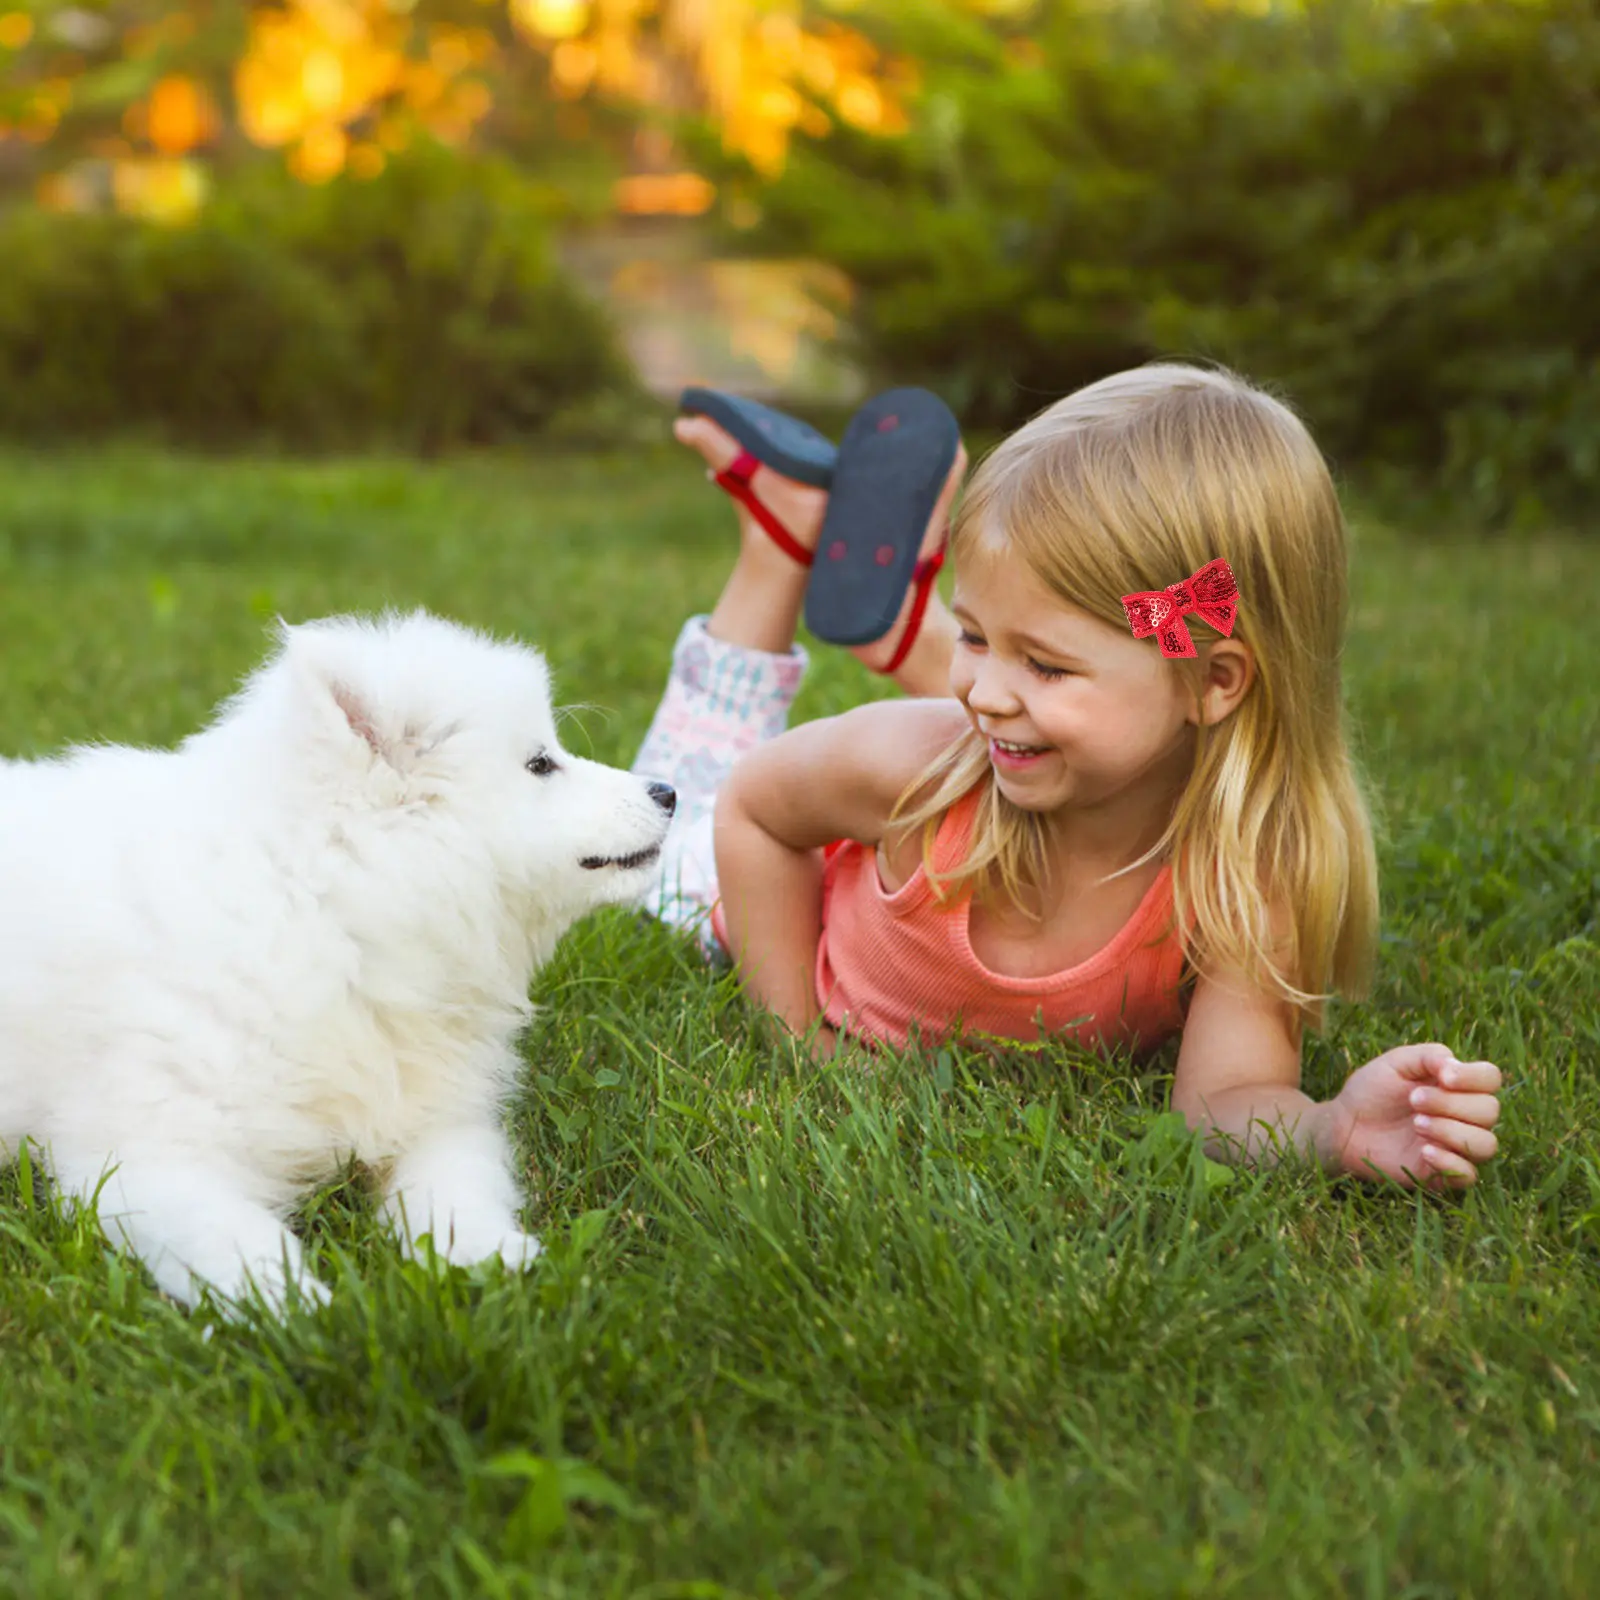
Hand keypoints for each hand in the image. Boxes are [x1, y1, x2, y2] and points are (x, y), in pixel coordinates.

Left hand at [1327, 1043, 1501, 1187]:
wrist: (1344, 1125)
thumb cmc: (1372, 1090)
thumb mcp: (1395, 1063)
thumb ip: (1428, 1056)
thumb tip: (1457, 1066)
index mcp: (1457, 1085)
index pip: (1491, 1078)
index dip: (1475, 1077)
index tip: (1444, 1078)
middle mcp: (1464, 1115)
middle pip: (1489, 1110)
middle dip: (1451, 1104)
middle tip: (1413, 1100)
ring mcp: (1456, 1145)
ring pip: (1486, 1143)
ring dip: (1451, 1131)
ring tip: (1417, 1123)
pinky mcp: (1443, 1173)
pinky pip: (1469, 1175)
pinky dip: (1450, 1161)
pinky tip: (1423, 1150)